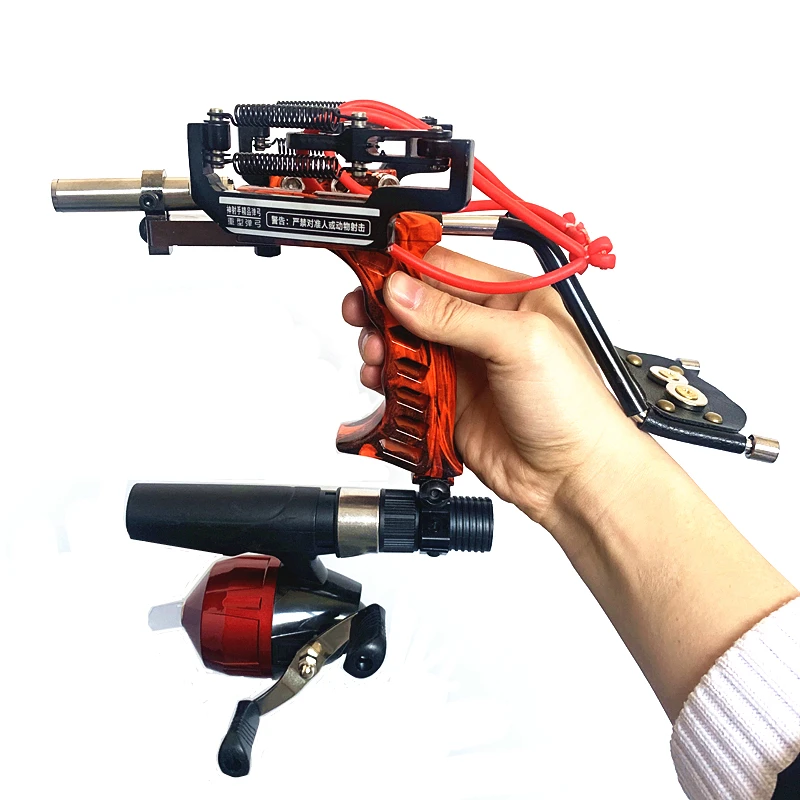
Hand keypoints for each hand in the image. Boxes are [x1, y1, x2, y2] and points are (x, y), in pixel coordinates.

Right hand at [341, 245, 642, 523]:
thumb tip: (402, 291)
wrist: (572, 476)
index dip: (405, 267)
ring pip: (406, 343)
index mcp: (510, 299)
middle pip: (418, 304)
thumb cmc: (572, 407)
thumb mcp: (519, 344)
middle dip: (384, 306)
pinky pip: (405, 383)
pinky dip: (386, 379)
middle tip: (360, 311)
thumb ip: (455, 316)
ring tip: (376, 352)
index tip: (372, 272)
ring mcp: (464, 366)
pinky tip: (381, 379)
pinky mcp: (447, 402)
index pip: (445, 268)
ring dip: (383, 344)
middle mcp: (483, 329)